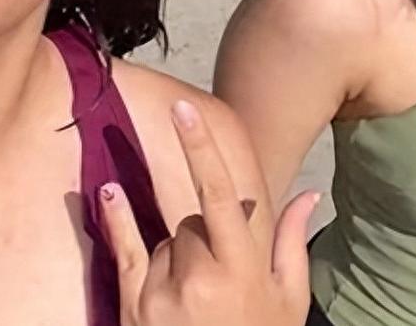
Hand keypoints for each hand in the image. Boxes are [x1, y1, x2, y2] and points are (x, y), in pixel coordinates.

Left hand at [101, 99, 318, 325]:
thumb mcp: (288, 301)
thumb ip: (290, 243)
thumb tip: (309, 194)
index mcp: (241, 270)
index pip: (219, 195)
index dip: (200, 148)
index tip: (184, 109)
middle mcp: (198, 277)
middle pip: (192, 220)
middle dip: (204, 234)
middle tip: (221, 278)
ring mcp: (162, 293)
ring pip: (165, 239)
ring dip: (178, 253)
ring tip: (197, 300)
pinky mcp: (135, 307)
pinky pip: (125, 250)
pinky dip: (117, 220)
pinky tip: (107, 192)